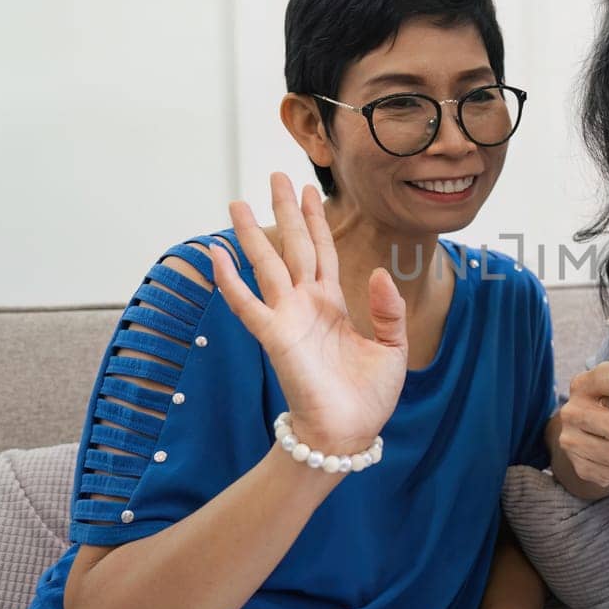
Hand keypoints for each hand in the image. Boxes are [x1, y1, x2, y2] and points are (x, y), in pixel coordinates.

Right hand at [210, 172, 407, 457]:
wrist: (349, 432)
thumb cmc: (369, 396)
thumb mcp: (392, 347)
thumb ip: (386, 309)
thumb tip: (377, 272)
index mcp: (334, 304)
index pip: (322, 251)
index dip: (316, 220)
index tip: (310, 189)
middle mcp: (307, 304)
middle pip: (293, 246)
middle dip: (286, 211)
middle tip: (275, 175)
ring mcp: (288, 318)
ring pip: (267, 265)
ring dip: (251, 234)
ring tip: (237, 201)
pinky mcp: (275, 337)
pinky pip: (247, 303)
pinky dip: (230, 279)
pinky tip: (217, 253)